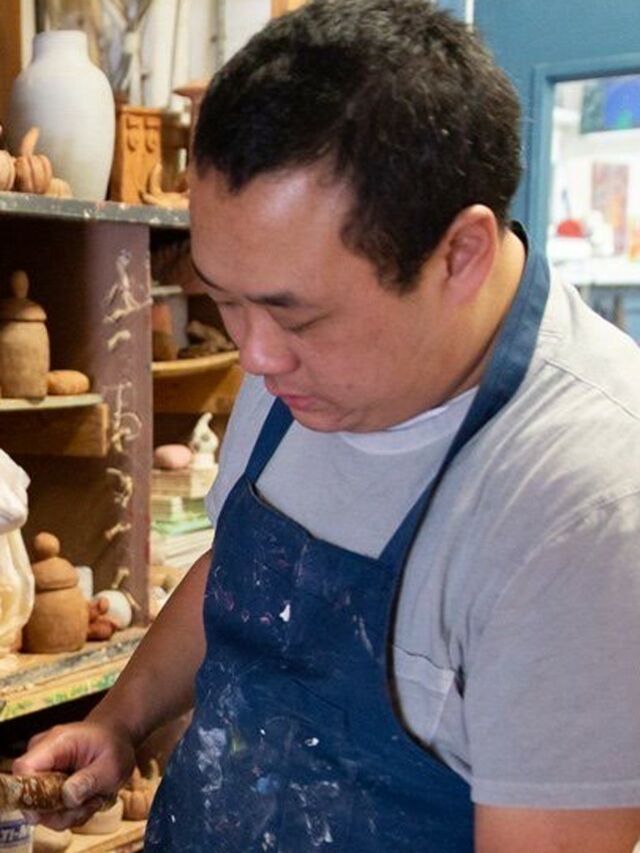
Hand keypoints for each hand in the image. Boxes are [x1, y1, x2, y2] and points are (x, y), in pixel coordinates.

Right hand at [12, 720, 135, 829]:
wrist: (116, 739)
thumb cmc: (114, 746)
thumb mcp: (111, 764)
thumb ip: (89, 780)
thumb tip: (67, 796)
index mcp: (55, 742)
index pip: (24, 769)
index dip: (33, 795)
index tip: (60, 806)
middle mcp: (41, 755)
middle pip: (30, 796)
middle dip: (61, 810)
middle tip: (91, 802)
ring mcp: (41, 770)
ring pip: (40, 809)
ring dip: (69, 813)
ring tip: (93, 799)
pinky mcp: (44, 785)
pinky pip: (49, 810)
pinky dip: (69, 812)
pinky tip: (86, 799)